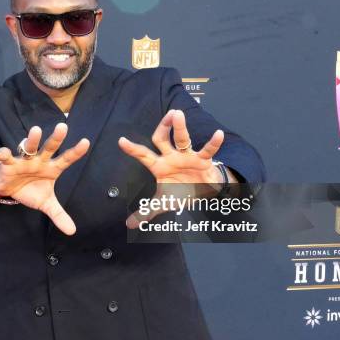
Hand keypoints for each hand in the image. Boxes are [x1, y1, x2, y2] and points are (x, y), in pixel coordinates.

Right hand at [0, 123, 89, 235]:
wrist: (10, 188)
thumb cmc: (31, 190)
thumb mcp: (45, 204)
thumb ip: (59, 215)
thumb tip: (72, 231)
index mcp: (52, 168)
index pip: (66, 159)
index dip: (76, 152)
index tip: (86, 142)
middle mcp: (40, 160)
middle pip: (49, 147)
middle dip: (56, 138)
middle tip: (63, 126)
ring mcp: (24, 160)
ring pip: (29, 147)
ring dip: (32, 139)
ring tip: (35, 130)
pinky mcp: (9, 164)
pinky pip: (5, 157)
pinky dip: (0, 154)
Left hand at [118, 109, 224, 227]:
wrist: (203, 192)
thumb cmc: (181, 191)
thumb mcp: (163, 202)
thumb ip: (147, 211)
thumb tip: (129, 225)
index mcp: (159, 166)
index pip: (143, 155)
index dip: (132, 149)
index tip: (121, 141)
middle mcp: (171, 157)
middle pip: (163, 139)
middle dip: (162, 127)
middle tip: (163, 115)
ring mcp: (187, 157)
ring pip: (183, 140)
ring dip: (180, 127)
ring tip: (178, 114)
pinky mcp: (203, 160)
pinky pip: (208, 151)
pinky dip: (213, 143)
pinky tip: (218, 134)